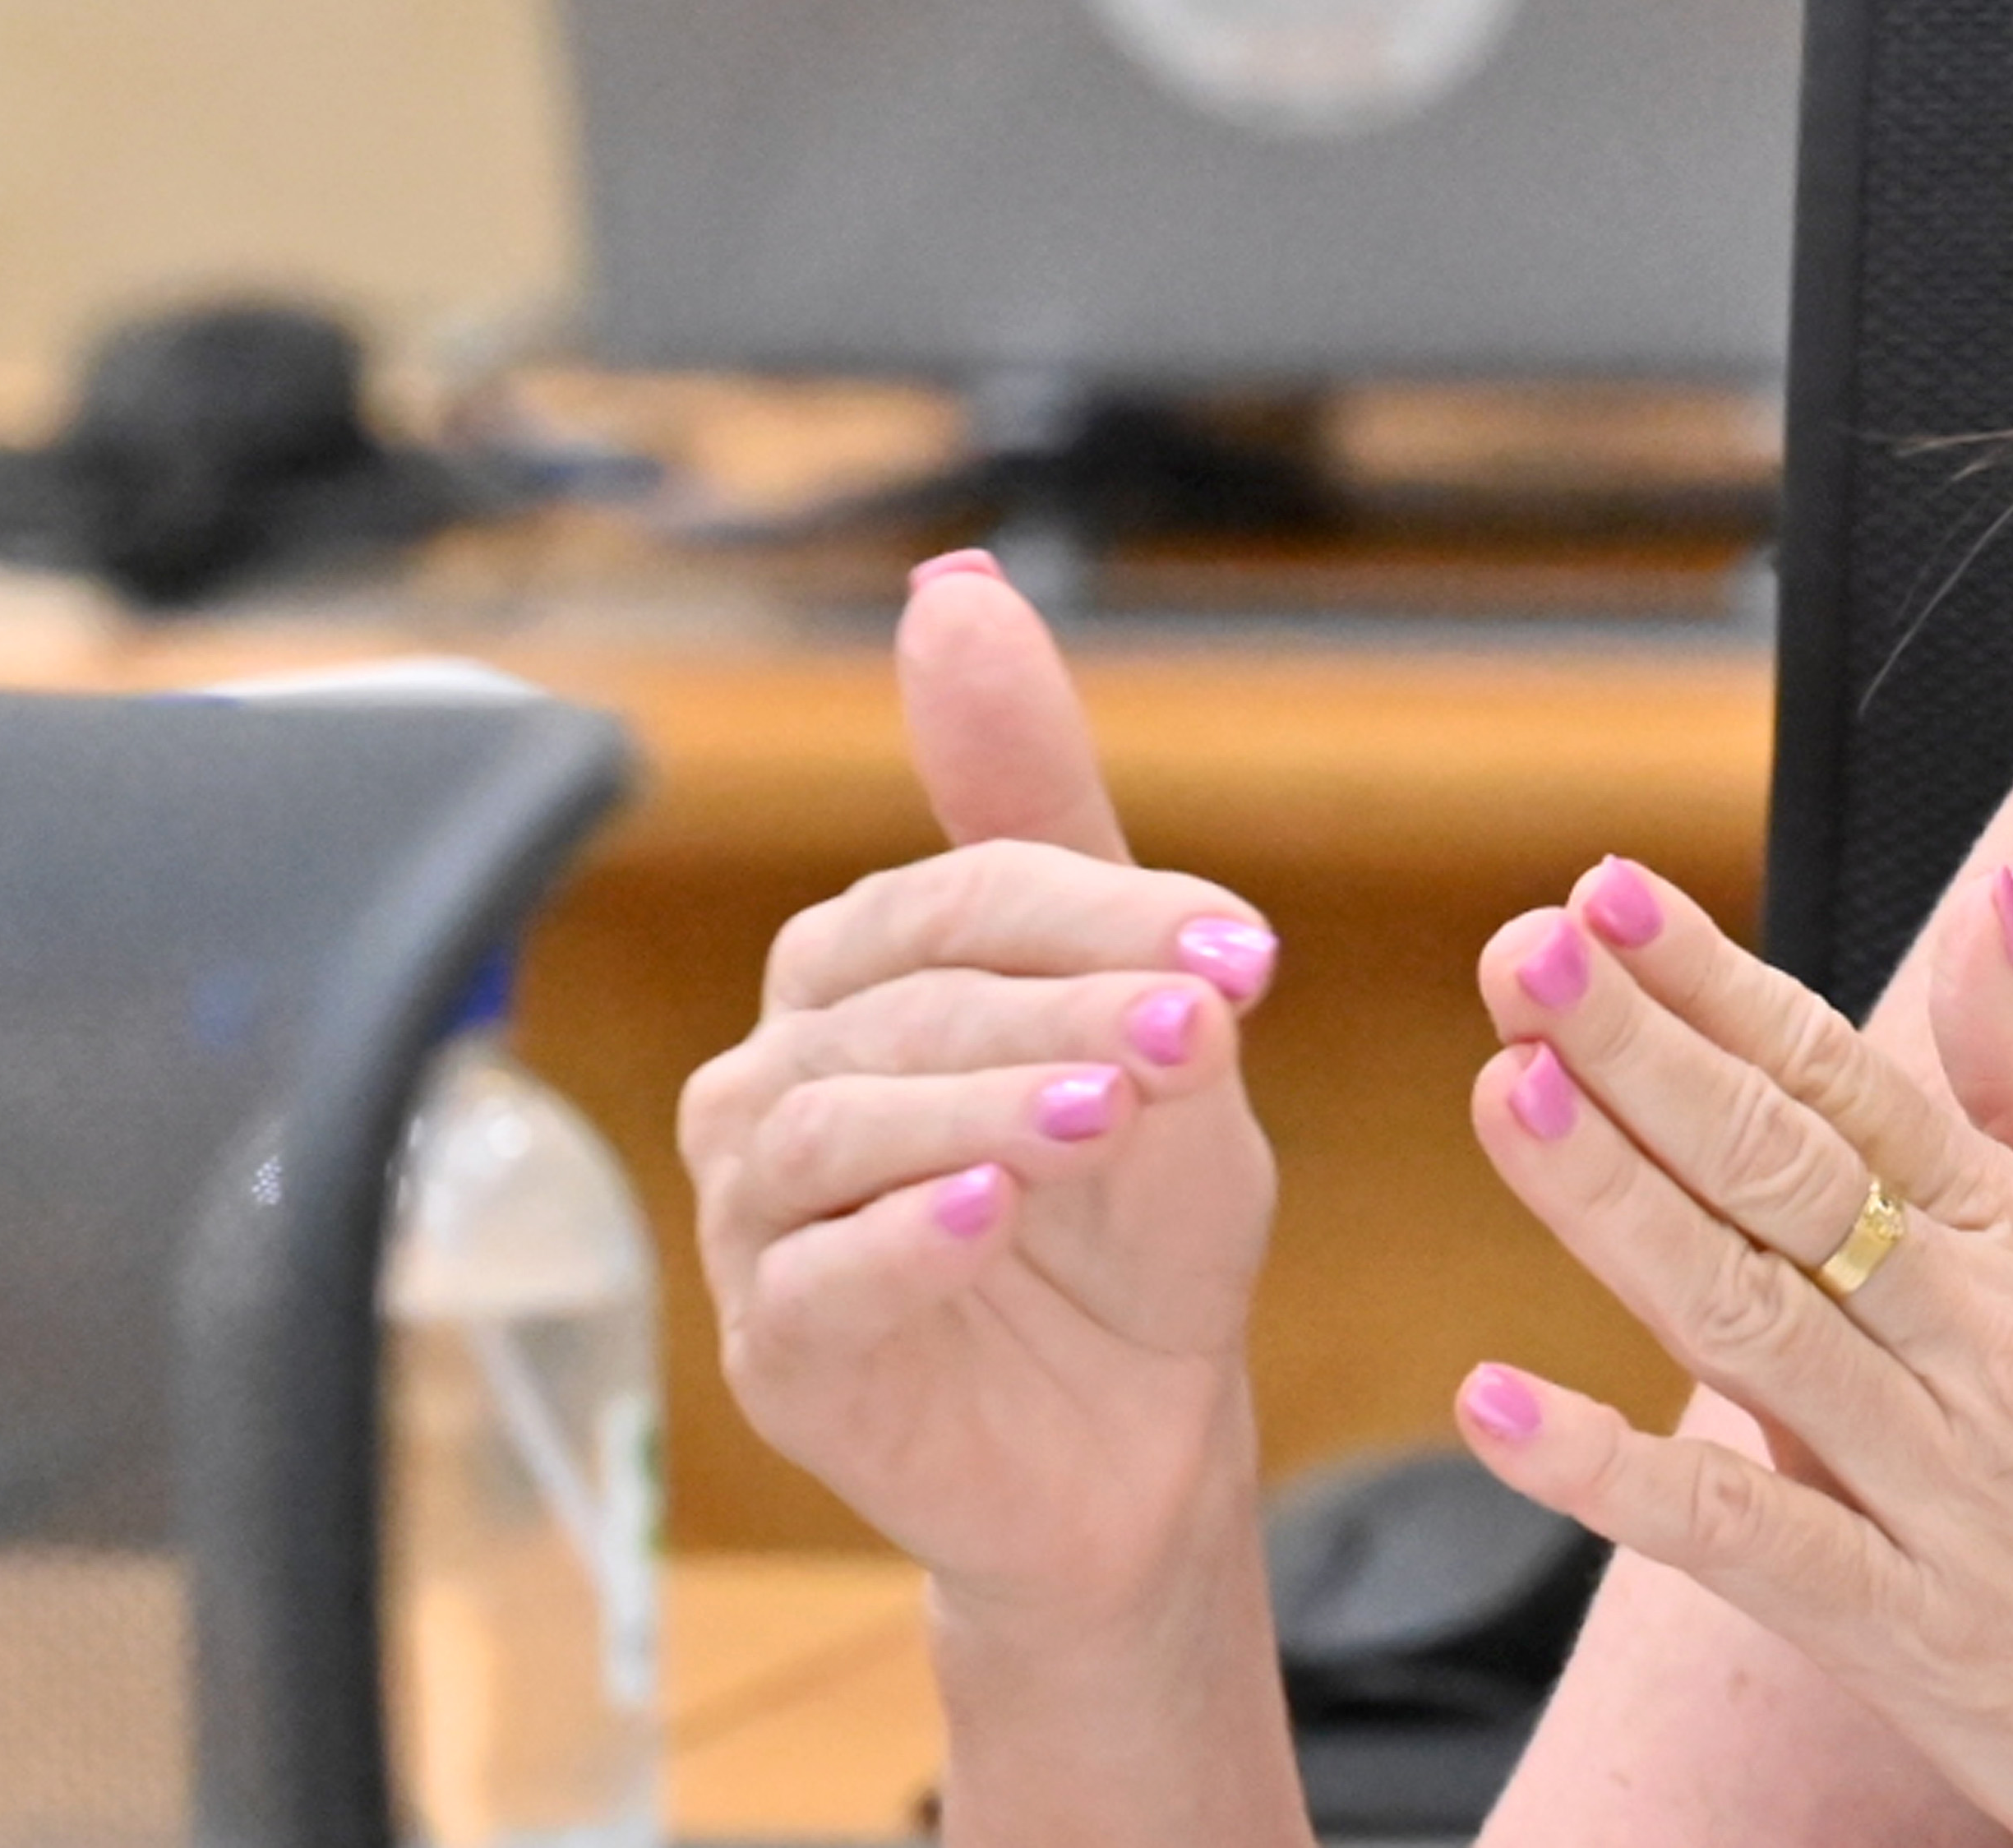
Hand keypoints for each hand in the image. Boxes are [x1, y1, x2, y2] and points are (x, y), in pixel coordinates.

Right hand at [677, 556, 1284, 1616]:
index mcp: (864, 970)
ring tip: (1107, 1114)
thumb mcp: (1142, 999)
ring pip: (839, 1127)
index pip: (961, 896)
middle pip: (903, 1001)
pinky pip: (815, 1278)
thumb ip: (1047, 810)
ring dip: (987, 1105)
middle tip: (1198, 1033)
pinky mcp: (778, 1349)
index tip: (1252, 957)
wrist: (1145, 1426)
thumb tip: (953, 586)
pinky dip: (909, 1236)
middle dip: (1061, 1007)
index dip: (1106, 917)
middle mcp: (781, 1074)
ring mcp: (760, 1218)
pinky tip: (1000, 1213)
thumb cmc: (1135, 1205)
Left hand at [1447, 864, 2012, 1847]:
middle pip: (1783, 1171)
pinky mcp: (1909, 1633)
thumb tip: (1986, 911)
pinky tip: (1496, 1406)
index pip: (1853, 1083)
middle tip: (1524, 949)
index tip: (1609, 893)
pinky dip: (1613, 1473)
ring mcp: (1942, 1488)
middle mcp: (1986, 1345)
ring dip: (1611, 1202)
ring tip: (1503, 1091)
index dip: (1722, 986)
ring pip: (1745, 1318)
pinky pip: (1739, 1537)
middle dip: (1641, 1051)